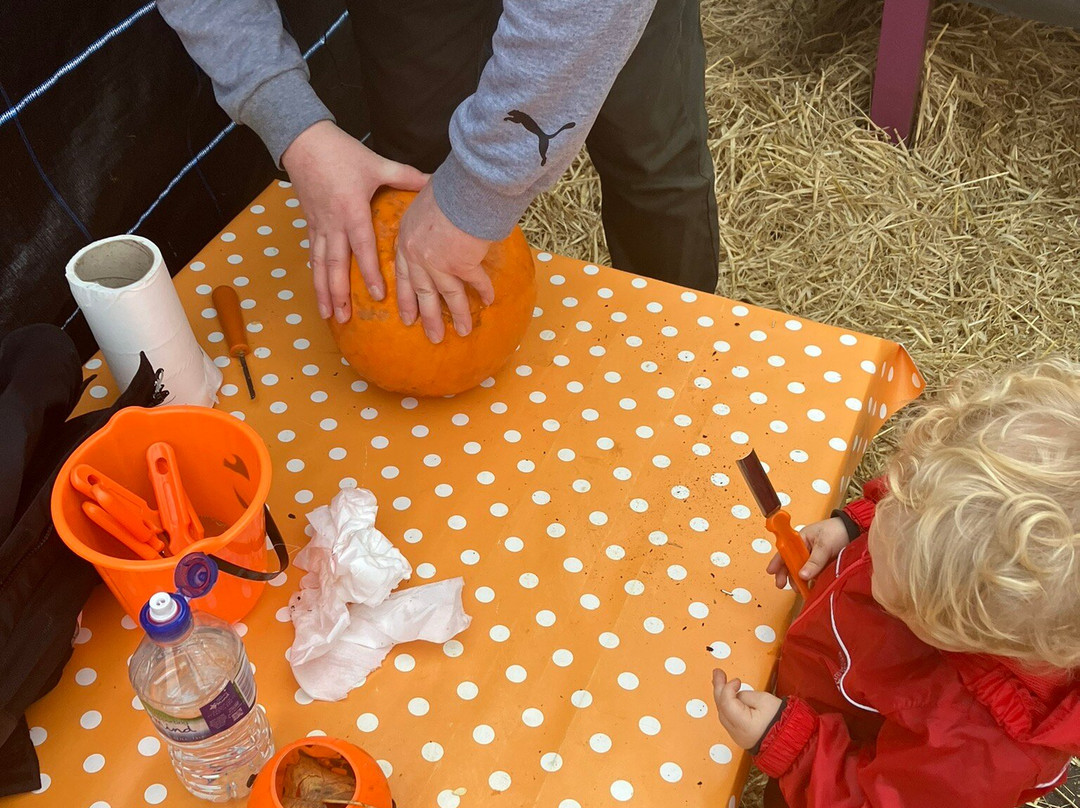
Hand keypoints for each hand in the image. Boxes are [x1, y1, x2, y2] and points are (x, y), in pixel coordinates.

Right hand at [281, 121, 427, 322]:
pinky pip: (312, 255)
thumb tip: (434, 181)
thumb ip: (406, 176)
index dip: (371, 273)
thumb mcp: (377, 164)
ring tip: (328, 314)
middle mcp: (334, 224)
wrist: (303, 141)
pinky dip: (315, 276)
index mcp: (352, 211)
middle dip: (340, 293)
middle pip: (336, 265)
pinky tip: (318, 292)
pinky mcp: (310, 224)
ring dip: (323, 291)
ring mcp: (319, 226)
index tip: (379, 295)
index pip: (363, 248)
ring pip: (320, 265)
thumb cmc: (342, 152)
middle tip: (345, 318)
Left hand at [395, 182, 493, 342]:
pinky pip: (475, 284)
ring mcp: (439, 263)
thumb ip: (425, 217)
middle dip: (428, 318)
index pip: (401, 275)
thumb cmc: (446, 188)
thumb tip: (434, 216)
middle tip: (433, 338)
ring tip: (464, 332)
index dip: (406, 298)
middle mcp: (418, 256)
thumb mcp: (422, 200)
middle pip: (422, 293)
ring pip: (448, 296)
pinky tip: (489, 301)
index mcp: (406, 240)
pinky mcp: (461, 265)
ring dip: (458, 316)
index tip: (408, 318)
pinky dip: (484, 292)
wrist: (463, 189)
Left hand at [712, 669, 782, 749]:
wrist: (789, 737)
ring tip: (720, 681)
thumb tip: (735, 693)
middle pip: (721, 708)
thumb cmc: (781, 720)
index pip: (727, 703)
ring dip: (721, 695)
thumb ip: (746, 695)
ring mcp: (736, 735)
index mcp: (744, 725)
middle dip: (719, 688)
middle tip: (717, 673)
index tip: (736, 681)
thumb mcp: (765, 700)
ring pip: (723, 713)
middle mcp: (737, 732)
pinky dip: (726, 705)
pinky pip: (728, 718)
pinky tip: (726, 695)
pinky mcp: (739, 735)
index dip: (729, 688)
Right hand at [766, 516, 850, 588]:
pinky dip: (811, 582)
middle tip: (784, 586)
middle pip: (792, 564)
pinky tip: (811, 588)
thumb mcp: (824, 545)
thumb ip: (814, 561)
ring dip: (800, 580)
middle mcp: (805, 550)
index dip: (777, 562)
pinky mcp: (823, 566)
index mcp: (800, 540)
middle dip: (787, 575)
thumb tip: (802, 576)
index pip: (785, 551)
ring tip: (801, 589)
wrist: (856, 531)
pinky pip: (814, 575)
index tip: (771, 572)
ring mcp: (814, 558)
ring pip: (803, 571)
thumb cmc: (837, 531)